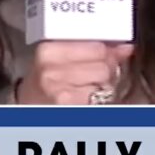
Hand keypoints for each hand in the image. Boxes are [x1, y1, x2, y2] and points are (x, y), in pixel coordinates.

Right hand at [16, 42, 134, 105]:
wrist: (29, 105)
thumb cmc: (47, 80)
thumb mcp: (61, 57)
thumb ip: (93, 48)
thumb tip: (125, 46)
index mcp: (49, 50)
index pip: (97, 46)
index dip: (107, 52)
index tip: (104, 56)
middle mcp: (51, 70)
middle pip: (104, 65)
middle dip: (106, 70)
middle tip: (93, 75)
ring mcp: (60, 91)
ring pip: (104, 84)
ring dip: (103, 87)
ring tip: (87, 88)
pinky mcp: (68, 108)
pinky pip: (100, 102)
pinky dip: (98, 102)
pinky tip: (85, 100)